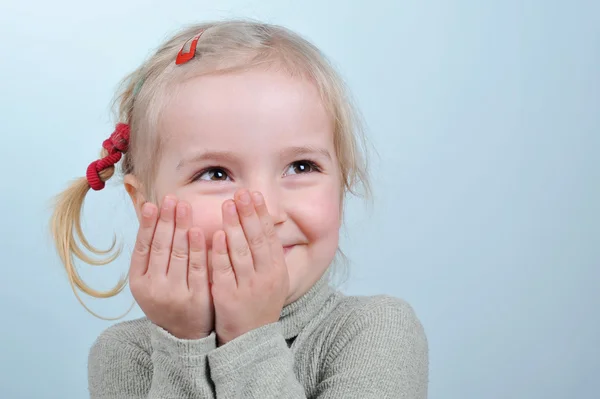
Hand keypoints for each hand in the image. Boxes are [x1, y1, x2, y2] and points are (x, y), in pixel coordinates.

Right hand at [129, 196, 213, 339]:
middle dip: (166, 220)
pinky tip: (198, 231)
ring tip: (184, 207)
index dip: (147, 225)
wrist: (183, 335)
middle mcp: (154, 288)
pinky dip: (198, 248)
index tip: (152, 204)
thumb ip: (150, 254)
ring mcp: (175, 293)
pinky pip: (198, 267)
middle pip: (160, 247)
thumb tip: (148, 217)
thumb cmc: (167, 299)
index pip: (142, 248)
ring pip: (178, 254)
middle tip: (171, 199)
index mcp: (139, 282)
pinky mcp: (196, 297)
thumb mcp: (150, 281)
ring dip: (181, 228)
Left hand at [210, 189, 289, 344]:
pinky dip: (221, 251)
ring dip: (234, 225)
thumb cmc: (258, 304)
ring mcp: (248, 287)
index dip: (261, 215)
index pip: (269, 236)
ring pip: (241, 251)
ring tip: (227, 204)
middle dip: (248, 214)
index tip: (254, 195)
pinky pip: (224, 270)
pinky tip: (217, 234)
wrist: (250, 340)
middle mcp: (266, 277)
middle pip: (257, 240)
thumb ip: (267, 255)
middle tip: (240, 192)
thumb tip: (260, 224)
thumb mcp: (271, 280)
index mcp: (277, 270)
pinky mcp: (228, 296)